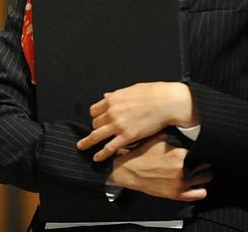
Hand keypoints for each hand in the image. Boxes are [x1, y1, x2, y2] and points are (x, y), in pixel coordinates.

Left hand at [76, 82, 196, 161]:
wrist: (166, 102)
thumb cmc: (152, 93)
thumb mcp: (130, 90)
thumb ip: (116, 95)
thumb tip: (106, 96)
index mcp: (112, 100)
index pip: (95, 110)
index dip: (96, 116)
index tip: (98, 120)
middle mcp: (112, 112)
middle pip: (96, 123)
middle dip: (97, 128)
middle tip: (100, 132)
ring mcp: (118, 125)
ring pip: (97, 135)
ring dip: (88, 142)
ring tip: (82, 147)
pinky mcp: (127, 136)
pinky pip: (110, 147)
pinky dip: (101, 153)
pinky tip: (96, 158)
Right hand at [107, 135, 211, 201]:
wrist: (128, 170)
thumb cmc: (142, 153)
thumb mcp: (156, 138)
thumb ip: (172, 133)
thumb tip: (185, 125)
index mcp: (178, 153)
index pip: (201, 149)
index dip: (200, 148)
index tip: (198, 148)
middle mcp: (181, 169)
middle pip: (206, 163)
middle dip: (202, 160)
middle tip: (196, 158)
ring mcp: (180, 183)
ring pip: (206, 177)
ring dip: (203, 173)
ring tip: (197, 170)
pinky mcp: (177, 194)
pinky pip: (200, 193)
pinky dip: (201, 188)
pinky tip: (195, 183)